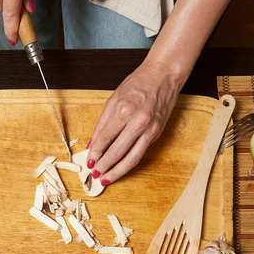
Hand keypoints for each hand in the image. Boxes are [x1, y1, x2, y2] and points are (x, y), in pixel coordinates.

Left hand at [87, 60, 184, 184]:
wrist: (164, 75)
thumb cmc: (138, 84)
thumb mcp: (113, 99)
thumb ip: (101, 124)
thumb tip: (92, 144)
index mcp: (124, 110)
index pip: (105, 138)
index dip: (95, 152)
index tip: (88, 162)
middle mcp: (138, 121)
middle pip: (117, 152)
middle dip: (104, 166)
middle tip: (95, 174)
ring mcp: (149, 129)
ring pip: (131, 158)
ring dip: (117, 171)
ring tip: (106, 178)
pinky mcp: (156, 134)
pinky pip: (140, 153)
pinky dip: (129, 164)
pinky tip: (120, 169)